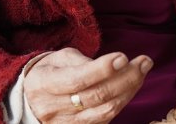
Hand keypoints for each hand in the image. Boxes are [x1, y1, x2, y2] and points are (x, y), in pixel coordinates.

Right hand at [24, 49, 152, 122]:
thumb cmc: (50, 72)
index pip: (78, 80)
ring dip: (130, 90)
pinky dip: (123, 101)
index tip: (123, 57)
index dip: (103, 69)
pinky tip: (132, 86)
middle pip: (97, 96)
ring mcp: (67, 123)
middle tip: (144, 61)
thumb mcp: (59, 58)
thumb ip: (82, 61)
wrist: (31, 100)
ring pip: (105, 110)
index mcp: (46, 83)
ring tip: (142, 70)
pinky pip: (106, 119)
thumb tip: (113, 65)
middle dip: (126, 78)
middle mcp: (55, 107)